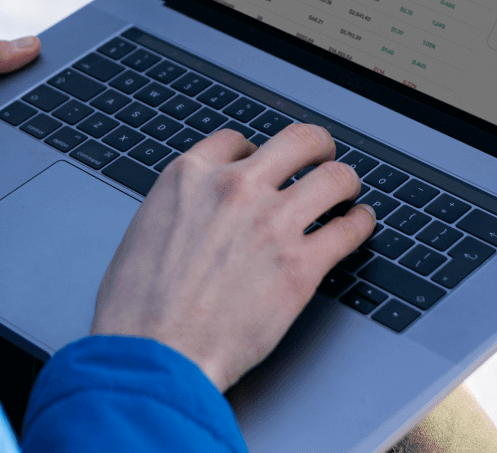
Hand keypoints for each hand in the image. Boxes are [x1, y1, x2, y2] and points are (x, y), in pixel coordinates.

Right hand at [92, 122, 375, 391]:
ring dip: (345, 182)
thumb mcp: (145, 231)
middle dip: (316, 146)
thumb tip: (198, 213)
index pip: (237, 141)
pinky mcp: (300, 266)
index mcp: (190, 177)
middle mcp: (235, 189)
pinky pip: (348, 229)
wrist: (154, 356)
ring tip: (347, 190)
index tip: (263, 163)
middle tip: (323, 156)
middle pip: (297, 141)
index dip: (255, 152)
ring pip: (334, 178)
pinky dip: (360, 223)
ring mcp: (271, 223)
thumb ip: (181, 209)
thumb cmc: (136, 309)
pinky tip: (359, 224)